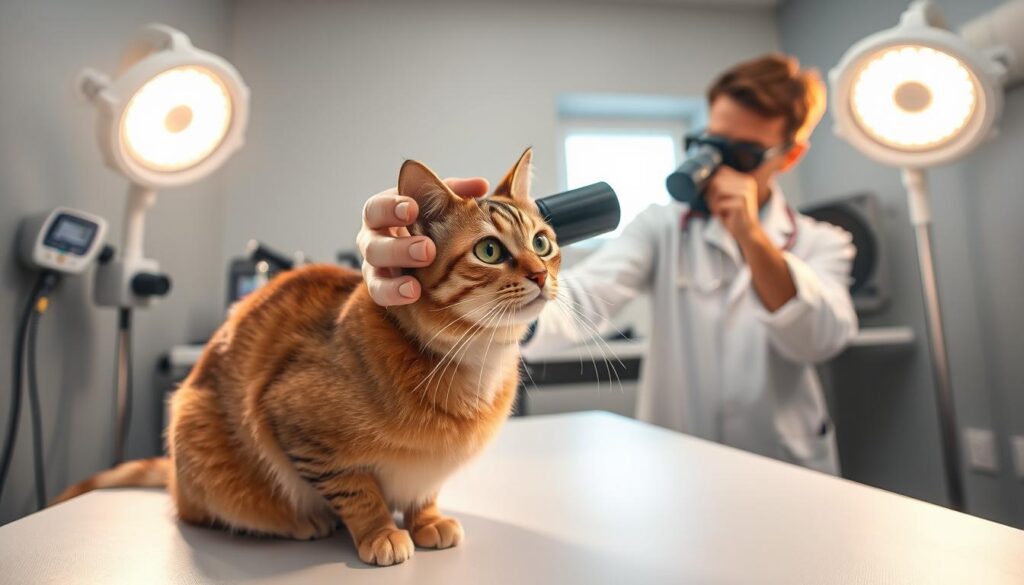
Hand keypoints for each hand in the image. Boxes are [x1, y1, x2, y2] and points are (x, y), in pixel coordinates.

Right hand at [357, 177, 488, 305]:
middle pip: (372, 243)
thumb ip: (458, 193)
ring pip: (373, 272)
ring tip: (417, 285)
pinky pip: (380, 294)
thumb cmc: (430, 220)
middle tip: (427, 250)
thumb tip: (481, 185)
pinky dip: (395, 294)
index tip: (412, 209)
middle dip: (399, 248)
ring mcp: (374, 265)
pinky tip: (413, 294)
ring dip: (396, 278)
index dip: (391, 208)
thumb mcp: (441, 204)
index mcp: (383, 213)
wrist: (425, 257)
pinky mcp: (380, 288)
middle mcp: (372, 238)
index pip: (377, 208)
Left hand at [705, 166, 760, 243]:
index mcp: (746, 179)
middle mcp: (748, 182)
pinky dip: (717, 210)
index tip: (712, 196)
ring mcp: (746, 191)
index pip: (722, 171)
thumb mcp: (726, 197)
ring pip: (717, 189)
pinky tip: (722, 215)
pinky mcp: (742, 202)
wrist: (747, 233)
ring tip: (718, 210)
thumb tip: (702, 177)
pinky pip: (720, 202)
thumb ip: (719, 186)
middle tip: (713, 205)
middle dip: (711, 193)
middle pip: (718, 180)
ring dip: (713, 201)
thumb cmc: (733, 216)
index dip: (712, 182)